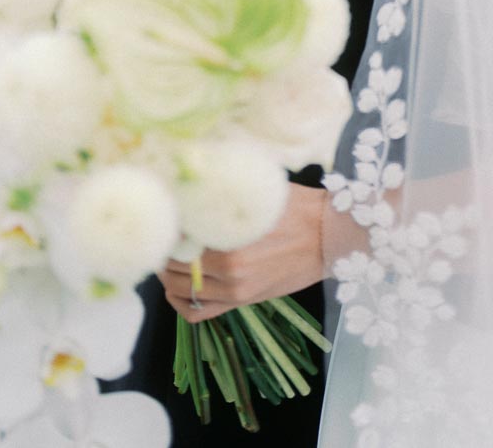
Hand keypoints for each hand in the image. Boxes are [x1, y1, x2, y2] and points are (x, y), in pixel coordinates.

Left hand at [159, 183, 324, 323]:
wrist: (329, 236)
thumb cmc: (296, 206)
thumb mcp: (259, 191)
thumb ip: (224, 191)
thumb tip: (193, 179)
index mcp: (231, 241)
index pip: (178, 238)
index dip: (167, 227)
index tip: (165, 215)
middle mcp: (229, 271)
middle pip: (174, 264)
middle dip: (164, 249)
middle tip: (163, 234)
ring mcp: (235, 291)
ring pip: (180, 290)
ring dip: (168, 274)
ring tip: (168, 256)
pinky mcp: (242, 302)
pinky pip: (197, 313)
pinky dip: (181, 302)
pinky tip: (177, 287)